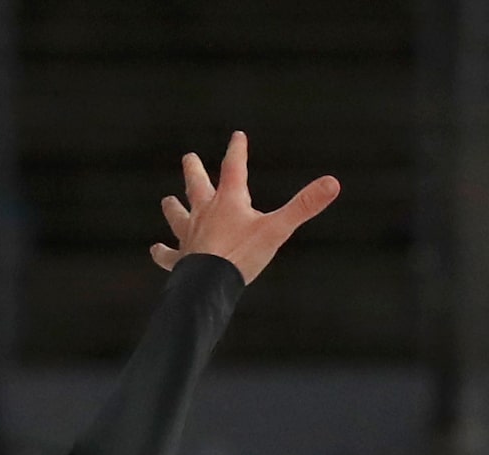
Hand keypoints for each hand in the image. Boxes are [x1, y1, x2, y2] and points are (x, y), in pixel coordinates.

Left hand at [150, 132, 339, 284]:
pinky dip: (161, 253)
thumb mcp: (277, 229)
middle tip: (189, 157)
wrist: (208, 284)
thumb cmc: (241, 255)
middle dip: (194, 170)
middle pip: (196, 185)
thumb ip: (304, 206)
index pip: (234, 167)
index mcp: (228, 201)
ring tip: (167, 200)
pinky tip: (155, 251)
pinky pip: (167, 255)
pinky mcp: (180, 259)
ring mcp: (189, 236)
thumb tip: (333, 183)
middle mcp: (204, 213)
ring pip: (178, 216)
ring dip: (173, 208)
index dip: (237, 150)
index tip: (236, 135)